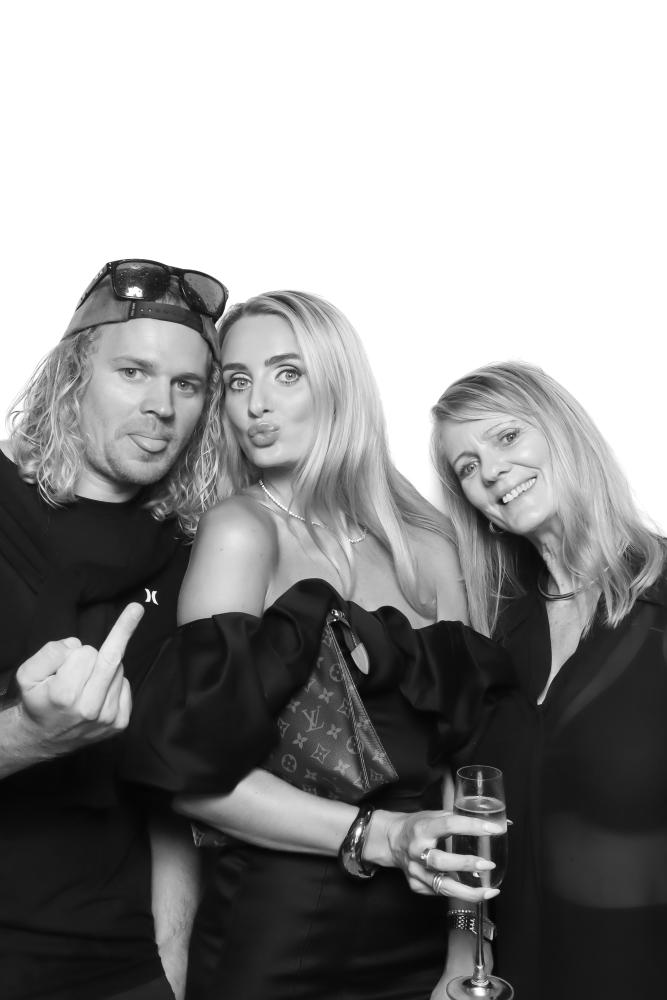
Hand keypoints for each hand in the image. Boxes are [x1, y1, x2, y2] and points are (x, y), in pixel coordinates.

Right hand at [15, 603, 143, 754]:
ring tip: (85, 684)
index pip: (87, 653)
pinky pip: (125, 685)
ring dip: (105, 669)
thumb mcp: (27, 673)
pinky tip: (99, 693)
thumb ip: (50, 652)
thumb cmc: (37, 700)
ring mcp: (107, 718)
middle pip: (111, 658)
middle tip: (137, 608)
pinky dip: (115, 683)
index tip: (69, 657)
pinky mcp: (120, 723)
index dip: (75, 652)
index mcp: (65, 695)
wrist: (43, 738)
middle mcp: (90, 708)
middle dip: (121, 633)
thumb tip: (78, 646)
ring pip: (119, 670)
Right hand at [371, 809, 500, 901]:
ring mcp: (414, 871)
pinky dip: (456, 893)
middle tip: (488, 864)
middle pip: (440, 861)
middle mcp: (416, 850)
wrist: (392, 840)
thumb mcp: (434, 815)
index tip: (493, 829)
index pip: (449, 825)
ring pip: (441, 885)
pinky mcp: (415, 885)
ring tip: (489, 891)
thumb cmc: (418, 826)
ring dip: (468, 891)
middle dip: (466, 864)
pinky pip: (438, 892)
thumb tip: (500, 822)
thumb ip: (461, 819)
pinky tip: (471, 891)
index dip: (472, 826)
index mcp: (423, 828)